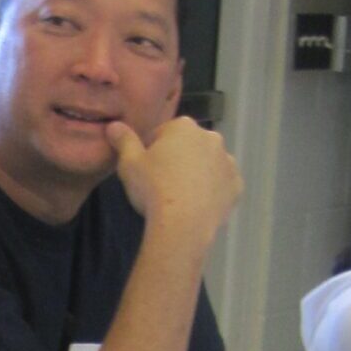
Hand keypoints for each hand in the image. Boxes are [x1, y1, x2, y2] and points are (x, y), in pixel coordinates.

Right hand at [102, 115, 241, 246]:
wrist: (183, 225)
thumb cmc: (153, 189)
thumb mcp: (128, 164)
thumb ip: (123, 141)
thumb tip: (114, 125)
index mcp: (183, 127)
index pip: (163, 133)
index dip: (152, 150)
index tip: (146, 169)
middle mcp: (211, 137)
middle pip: (189, 146)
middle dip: (178, 159)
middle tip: (162, 184)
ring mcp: (227, 161)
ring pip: (208, 163)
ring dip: (197, 173)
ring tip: (181, 197)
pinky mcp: (237, 185)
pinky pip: (222, 184)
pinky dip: (212, 191)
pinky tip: (198, 205)